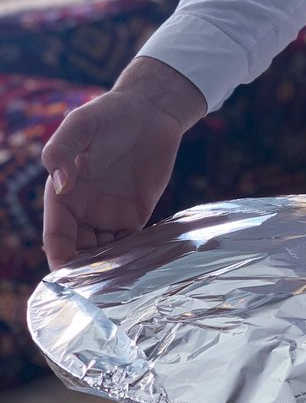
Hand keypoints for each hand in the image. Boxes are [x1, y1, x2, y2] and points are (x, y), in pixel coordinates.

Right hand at [41, 58, 205, 269]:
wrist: (151, 110)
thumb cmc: (110, 113)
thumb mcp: (81, 124)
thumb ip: (63, 151)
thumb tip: (60, 184)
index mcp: (63, 194)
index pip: (56, 235)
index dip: (59, 258)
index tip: (66, 278)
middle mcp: (83, 208)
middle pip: (78, 252)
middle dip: (84, 273)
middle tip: (98, 292)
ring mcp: (110, 213)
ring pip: (103, 253)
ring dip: (108, 270)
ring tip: (118, 289)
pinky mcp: (136, 213)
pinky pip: (129, 244)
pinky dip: (130, 259)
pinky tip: (136, 271)